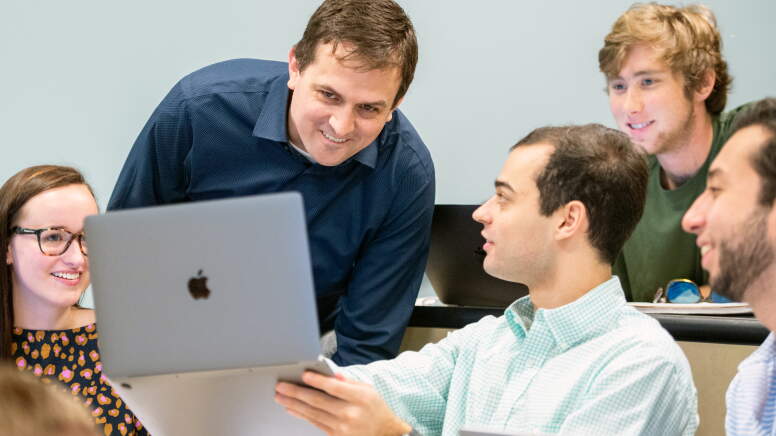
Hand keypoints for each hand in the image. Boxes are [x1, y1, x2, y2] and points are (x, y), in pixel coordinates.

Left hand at [275, 371, 411, 435]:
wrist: (385, 434)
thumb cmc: (376, 409)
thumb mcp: (368, 389)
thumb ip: (348, 381)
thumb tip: (330, 373)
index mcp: (360, 397)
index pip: (333, 387)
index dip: (317, 380)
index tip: (304, 374)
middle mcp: (350, 413)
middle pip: (318, 401)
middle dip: (296, 392)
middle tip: (281, 386)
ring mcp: (342, 427)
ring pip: (312, 413)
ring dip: (294, 404)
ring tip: (280, 396)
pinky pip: (315, 423)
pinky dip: (301, 415)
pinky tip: (292, 409)